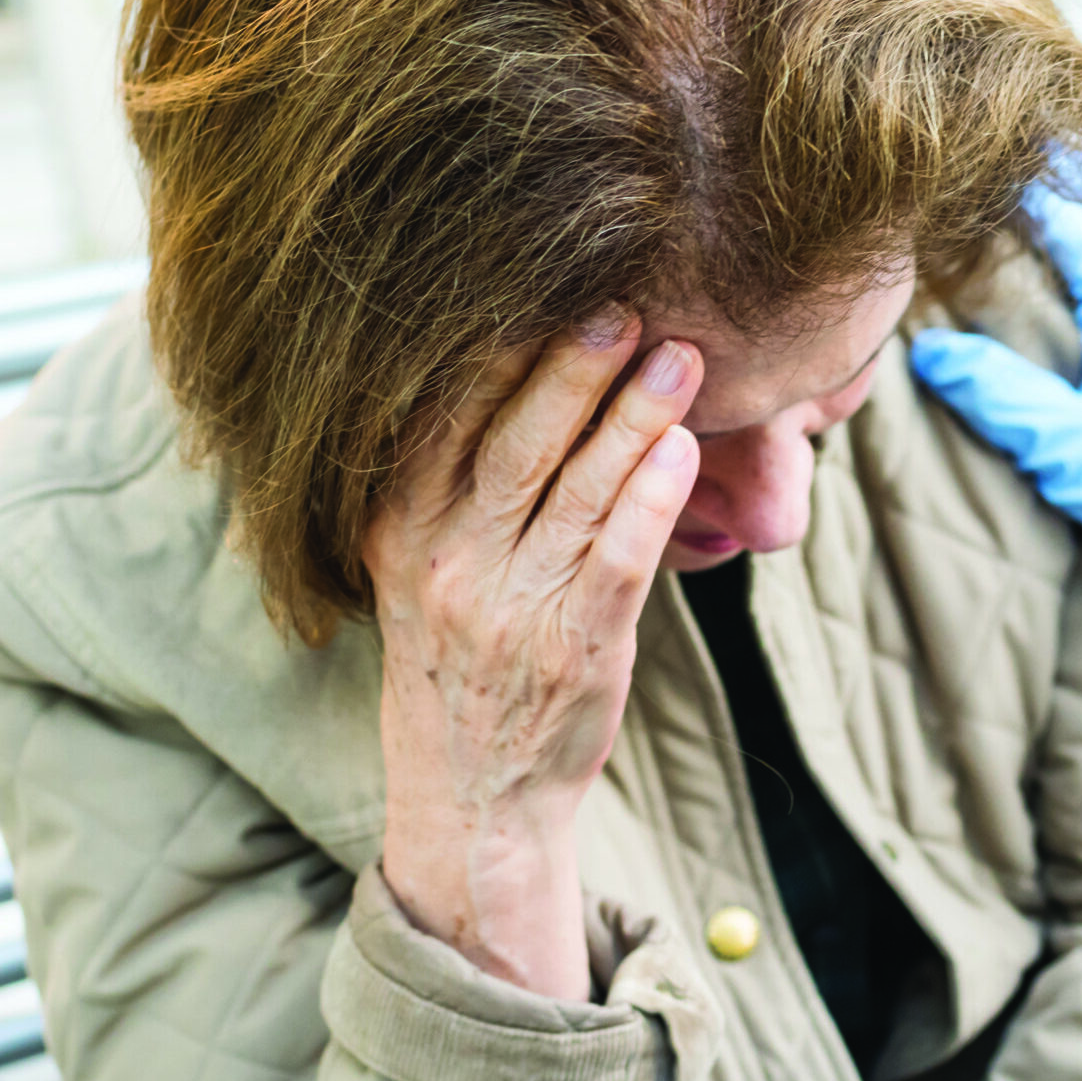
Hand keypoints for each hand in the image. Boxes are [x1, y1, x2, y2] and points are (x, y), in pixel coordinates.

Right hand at [363, 310, 701, 999]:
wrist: (474, 796)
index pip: (441, 418)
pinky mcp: (576, 647)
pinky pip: (616, 559)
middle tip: (623, 302)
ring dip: (633, 416)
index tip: (539, 284)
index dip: (492, 349)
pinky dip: (650, 501)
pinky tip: (682, 450)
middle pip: (514, 442)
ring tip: (682, 357)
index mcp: (399, 528)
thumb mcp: (417, 568)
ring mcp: (512, 607)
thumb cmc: (460, 660)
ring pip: (577, 491)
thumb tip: (507, 372)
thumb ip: (445, 483)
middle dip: (571, 366)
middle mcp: (447, 561)